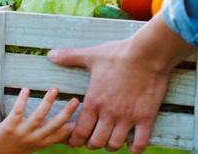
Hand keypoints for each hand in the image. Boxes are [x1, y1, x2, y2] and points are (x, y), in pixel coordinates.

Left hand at [0, 87, 79, 153]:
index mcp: (43, 142)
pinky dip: (22, 100)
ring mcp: (22, 133)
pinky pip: (17, 112)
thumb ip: (49, 135)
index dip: (75, 126)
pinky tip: (26, 89)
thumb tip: (67, 127)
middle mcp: (35, 138)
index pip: (63, 134)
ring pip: (38, 117)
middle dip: (66, 112)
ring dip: (47, 102)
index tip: (87, 115)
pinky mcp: (9, 127)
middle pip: (54, 125)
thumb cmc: (17, 146)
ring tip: (55, 89)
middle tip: (76, 99)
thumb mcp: (36, 144)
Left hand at [48, 15, 196, 153]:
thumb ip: (69, 57)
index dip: (75, 139)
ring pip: (114, 145)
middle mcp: (108, 113)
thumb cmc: (118, 54)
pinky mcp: (146, 118)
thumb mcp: (91, 55)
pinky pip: (139, 144)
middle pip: (95, 143)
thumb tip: (50, 54)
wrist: (147, 53)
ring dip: (110, 146)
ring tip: (110, 140)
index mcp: (93, 101)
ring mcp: (128, 117)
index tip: (75, 139)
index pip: (79, 132)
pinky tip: (131, 143)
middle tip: (93, 139)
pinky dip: (134, 148)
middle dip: (91, 144)